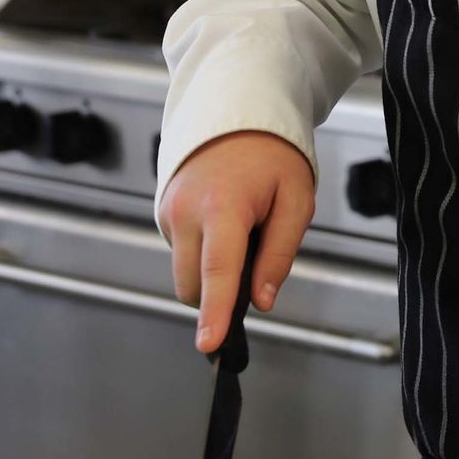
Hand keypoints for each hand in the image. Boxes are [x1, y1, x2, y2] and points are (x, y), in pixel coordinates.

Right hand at [160, 131, 315, 352]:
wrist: (236, 115)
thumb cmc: (271, 156)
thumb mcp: (296, 201)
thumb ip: (279, 254)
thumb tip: (262, 300)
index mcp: (223, 206)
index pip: (218, 271)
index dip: (215, 312)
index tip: (209, 343)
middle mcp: (186, 211)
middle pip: (194, 284)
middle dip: (220, 294)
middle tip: (254, 266)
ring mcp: (169, 211)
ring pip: (184, 273)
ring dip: (209, 274)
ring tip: (240, 237)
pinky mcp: (162, 212)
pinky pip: (181, 252)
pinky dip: (201, 254)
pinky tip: (223, 228)